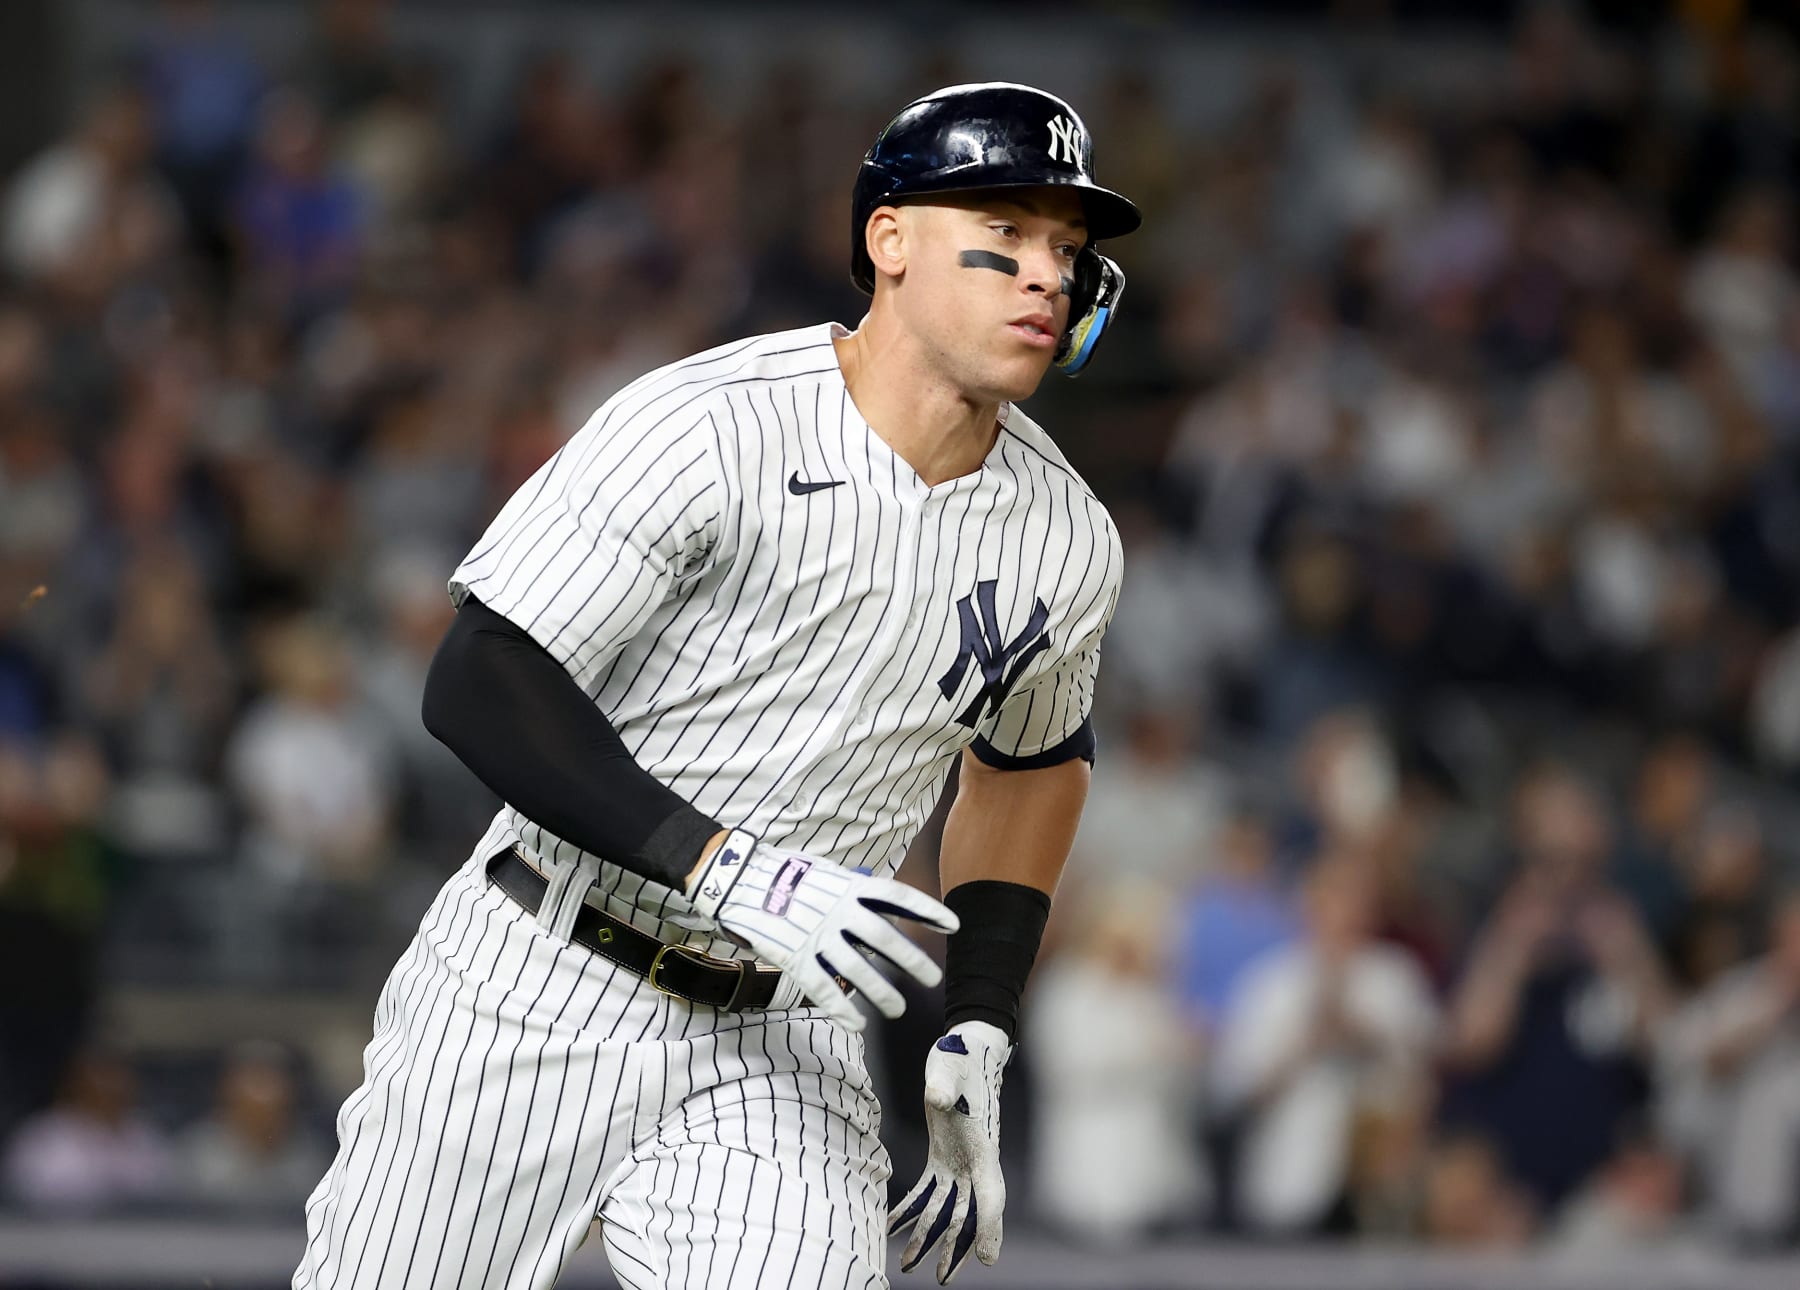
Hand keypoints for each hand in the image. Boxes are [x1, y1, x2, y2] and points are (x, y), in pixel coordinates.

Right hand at [685, 830, 957, 1030]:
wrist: (738, 879)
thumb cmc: (784, 874)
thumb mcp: (825, 873)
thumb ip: (852, 889)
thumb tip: (879, 900)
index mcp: (848, 886)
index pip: (898, 897)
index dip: (927, 911)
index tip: (953, 925)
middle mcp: (838, 911)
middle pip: (884, 939)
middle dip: (912, 960)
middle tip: (932, 979)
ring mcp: (816, 935)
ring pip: (858, 970)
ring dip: (881, 992)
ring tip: (898, 1009)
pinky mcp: (794, 956)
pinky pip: (823, 988)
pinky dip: (842, 1008)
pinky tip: (857, 1023)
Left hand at [889, 1021, 1010, 1283]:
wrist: (965, 1048)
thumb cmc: (960, 1056)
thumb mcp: (950, 1067)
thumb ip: (944, 1086)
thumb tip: (936, 1098)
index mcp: (984, 1146)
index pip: (991, 1195)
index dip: (990, 1228)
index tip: (987, 1258)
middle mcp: (976, 1161)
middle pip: (969, 1213)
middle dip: (956, 1248)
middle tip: (941, 1279)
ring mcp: (960, 1161)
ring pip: (948, 1209)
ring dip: (930, 1238)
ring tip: (908, 1264)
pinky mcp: (943, 1155)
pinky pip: (929, 1191)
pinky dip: (913, 1211)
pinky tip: (894, 1228)